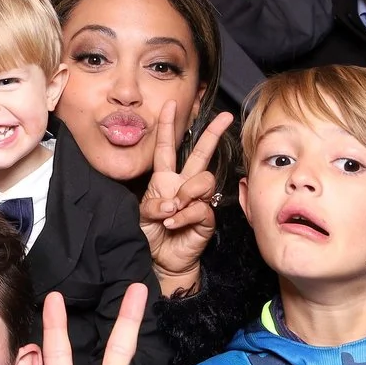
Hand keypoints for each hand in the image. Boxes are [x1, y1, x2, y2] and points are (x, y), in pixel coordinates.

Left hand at [139, 107, 230, 294]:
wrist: (161, 260)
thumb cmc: (151, 234)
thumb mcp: (141, 216)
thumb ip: (151, 204)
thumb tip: (171, 201)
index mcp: (165, 180)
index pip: (166, 149)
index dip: (167, 127)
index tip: (170, 105)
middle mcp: (184, 186)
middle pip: (201, 155)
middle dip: (212, 134)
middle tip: (224, 117)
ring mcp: (198, 201)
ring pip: (203, 181)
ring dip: (186, 194)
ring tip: (172, 211)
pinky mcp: (206, 218)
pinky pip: (201, 209)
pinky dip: (185, 217)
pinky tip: (174, 225)